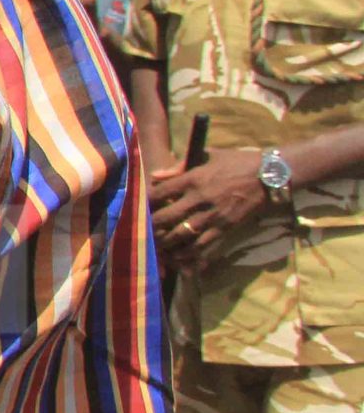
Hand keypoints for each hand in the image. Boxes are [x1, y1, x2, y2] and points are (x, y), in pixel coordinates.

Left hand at [150, 148, 268, 269]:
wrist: (270, 175)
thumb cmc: (238, 162)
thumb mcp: (208, 155)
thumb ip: (180, 166)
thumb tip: (156, 175)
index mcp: (194, 178)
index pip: (161, 192)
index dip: (148, 201)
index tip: (143, 206)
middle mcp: (200, 198)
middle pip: (167, 216)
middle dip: (152, 226)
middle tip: (144, 231)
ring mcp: (213, 215)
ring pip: (182, 234)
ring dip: (166, 243)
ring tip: (156, 247)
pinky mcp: (226, 227)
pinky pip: (203, 244)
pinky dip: (189, 253)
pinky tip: (178, 257)